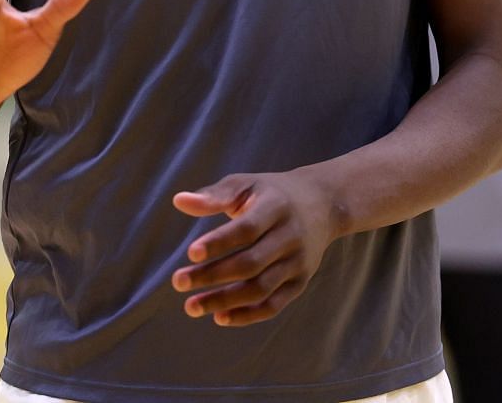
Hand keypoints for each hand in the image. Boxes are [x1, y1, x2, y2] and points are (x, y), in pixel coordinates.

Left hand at [170, 170, 339, 327]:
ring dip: (224, 301)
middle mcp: (291, 236)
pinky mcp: (301, 282)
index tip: (189, 253)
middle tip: (178, 283)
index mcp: (276, 207)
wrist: (323, 204)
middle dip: (212, 275)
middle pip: (251, 263)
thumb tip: (179, 201)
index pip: (247, 229)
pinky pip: (274, 305)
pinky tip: (219, 317)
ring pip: (260, 289)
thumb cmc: (271, 193)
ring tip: (191, 307)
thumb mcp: (246, 184)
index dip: (219, 242)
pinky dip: (247, 315)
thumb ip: (214, 195)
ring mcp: (298, 262)